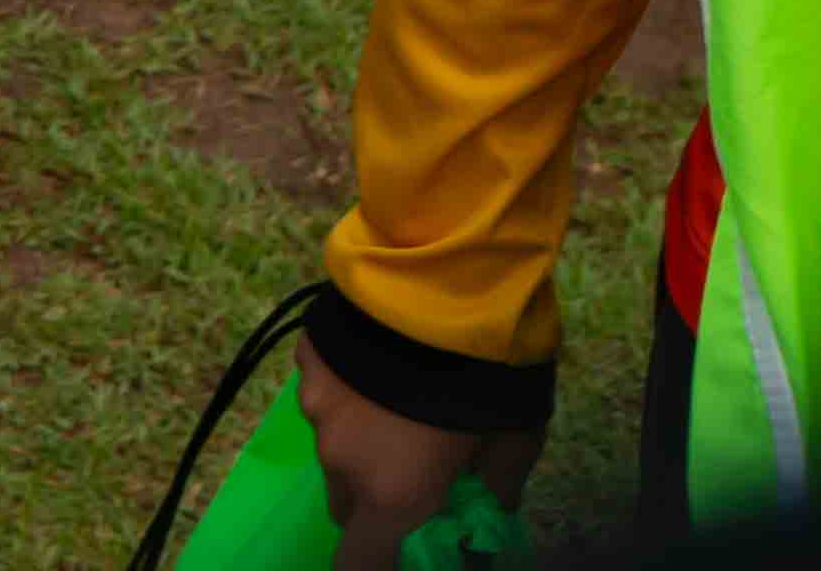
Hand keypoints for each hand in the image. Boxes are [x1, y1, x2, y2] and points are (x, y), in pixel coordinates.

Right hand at [298, 347, 520, 570]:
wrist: (445, 278)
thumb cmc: (487, 377)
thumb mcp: (514, 445)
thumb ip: (493, 495)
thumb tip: (484, 522)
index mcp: (391, 495)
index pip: (358, 564)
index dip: (373, 566)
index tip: (398, 552)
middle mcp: (342, 459)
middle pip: (346, 502)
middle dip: (377, 496)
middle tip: (419, 465)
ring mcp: (316, 405)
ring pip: (334, 442)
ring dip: (363, 437)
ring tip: (405, 396)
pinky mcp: (307, 358)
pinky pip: (325, 392)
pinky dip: (349, 391)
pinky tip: (382, 360)